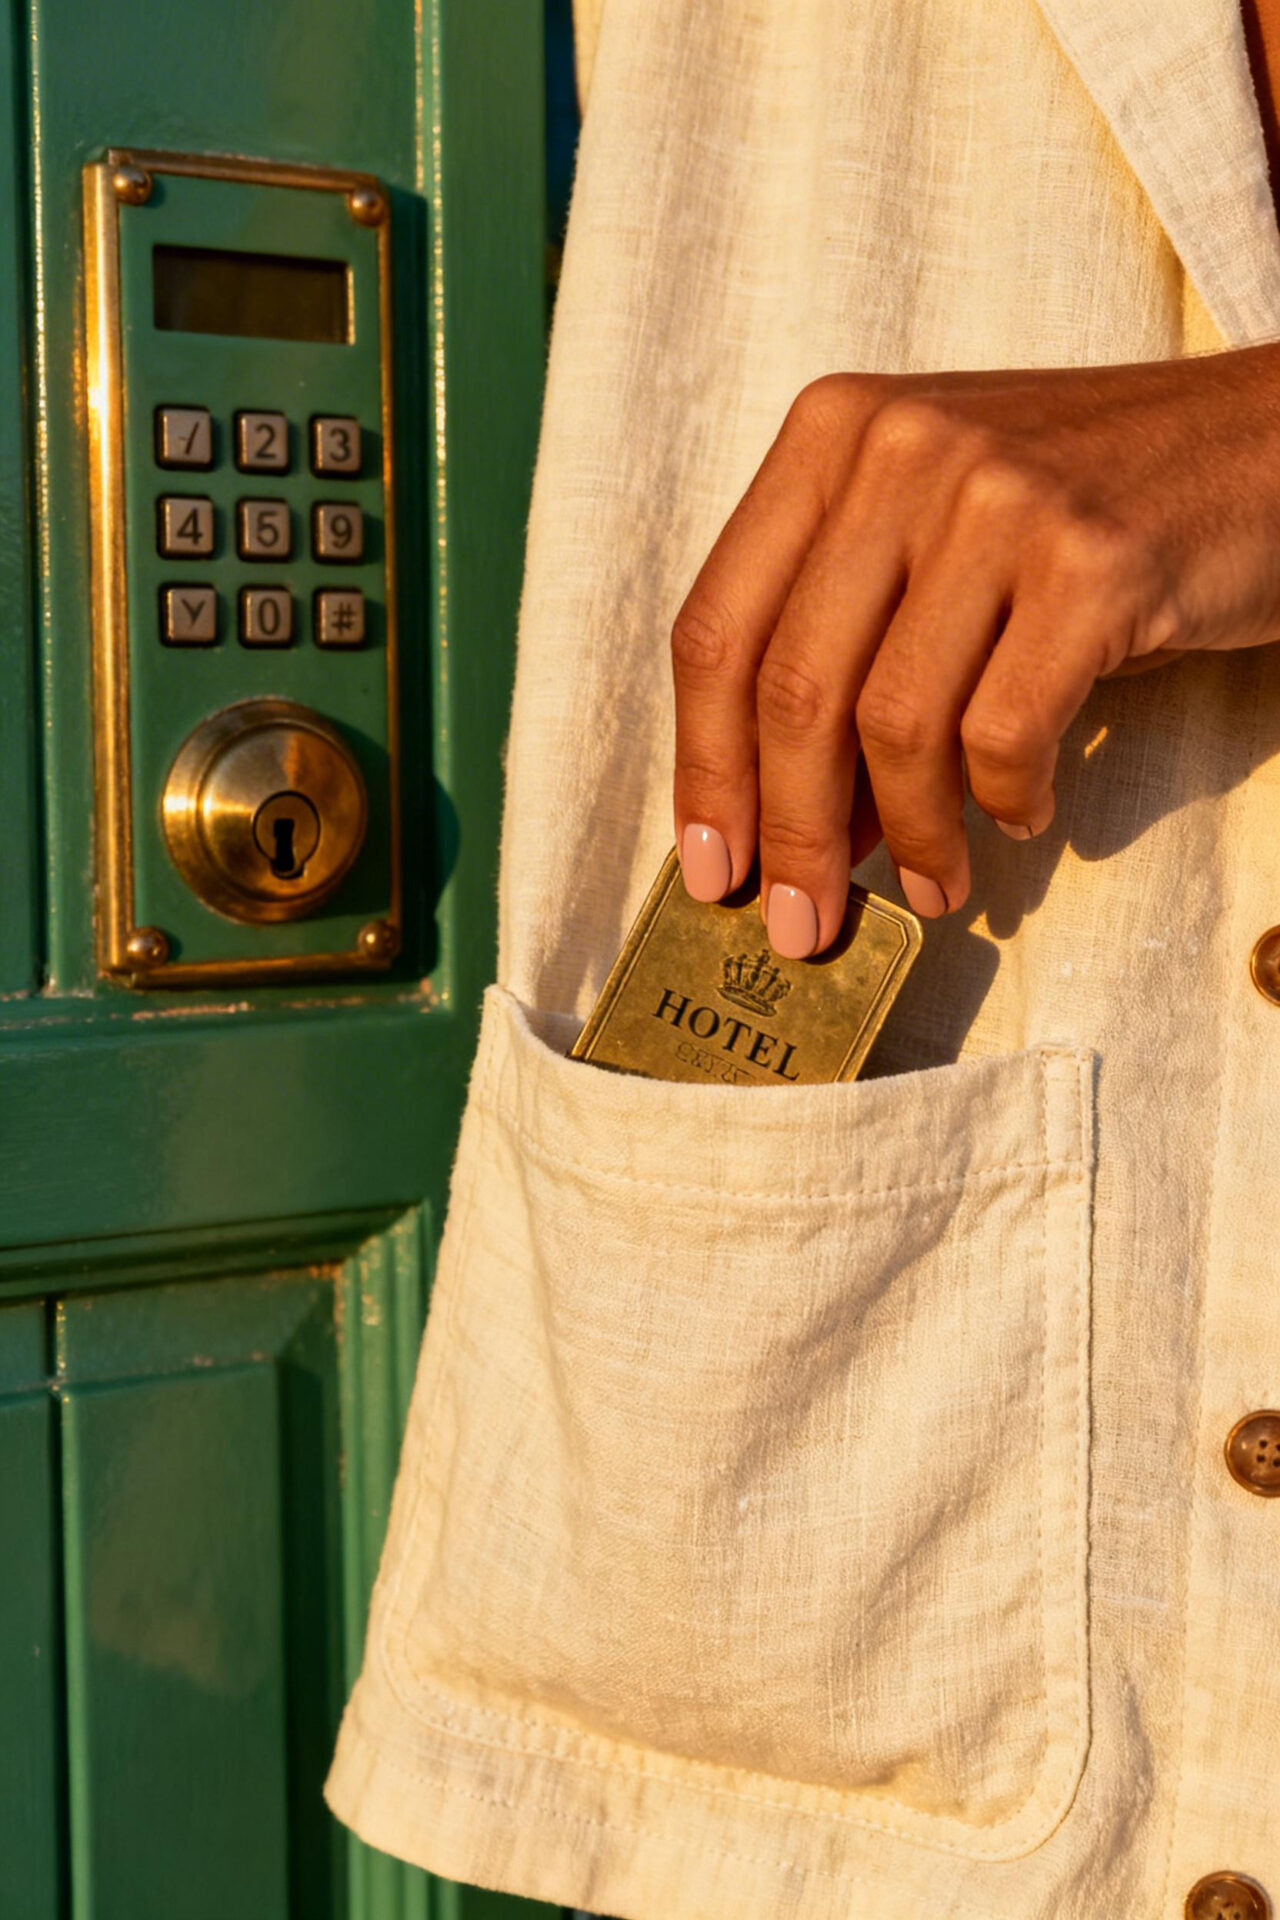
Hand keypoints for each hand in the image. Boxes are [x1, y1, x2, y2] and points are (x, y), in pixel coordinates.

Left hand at [672, 350, 1279, 953]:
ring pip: (895, 724)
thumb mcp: (929, 536)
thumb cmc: (1075, 509)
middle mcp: (899, 449)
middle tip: (804, 924)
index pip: (718, 628)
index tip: (710, 867)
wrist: (1255, 446)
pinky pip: (1002, 733)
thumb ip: (846, 647)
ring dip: (909, 837)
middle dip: (791, 834)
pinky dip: (1002, 800)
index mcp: (830, 433)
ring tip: (934, 887)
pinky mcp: (1090, 563)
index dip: (704, 768)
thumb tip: (788, 822)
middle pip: (793, 688)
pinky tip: (1021, 813)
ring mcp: (996, 500)